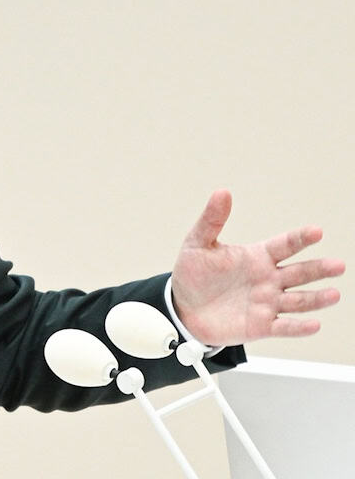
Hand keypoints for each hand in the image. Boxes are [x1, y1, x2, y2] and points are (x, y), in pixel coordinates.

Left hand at [171, 190, 343, 345]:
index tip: (317, 231)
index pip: (284, 245)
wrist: (181, 307)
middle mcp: (268, 280)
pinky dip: (298, 327)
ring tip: (334, 294)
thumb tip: (222, 192)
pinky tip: (314, 325)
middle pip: (299, 273)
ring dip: (316, 298)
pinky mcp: (260, 326)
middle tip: (338, 265)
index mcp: (257, 257)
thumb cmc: (193, 274)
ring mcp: (266, 303)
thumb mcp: (198, 244)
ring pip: (298, 301)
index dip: (300, 239)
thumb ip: (212, 220)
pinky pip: (283, 327)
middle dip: (319, 269)